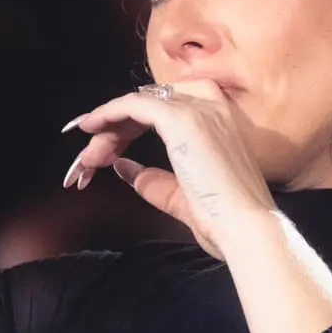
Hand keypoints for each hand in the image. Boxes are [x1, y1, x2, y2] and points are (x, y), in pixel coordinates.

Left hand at [59, 79, 276, 258]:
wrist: (245, 228)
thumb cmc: (223, 220)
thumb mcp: (180, 196)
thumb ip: (152, 180)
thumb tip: (123, 168)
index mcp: (217, 120)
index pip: (162, 110)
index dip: (127, 126)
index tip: (103, 148)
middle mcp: (210, 105)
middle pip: (146, 105)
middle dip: (112, 130)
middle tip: (88, 161)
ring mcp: (198, 109)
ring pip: (136, 105)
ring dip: (106, 129)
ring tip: (86, 158)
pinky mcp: (182, 119)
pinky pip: (133, 105)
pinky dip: (107, 113)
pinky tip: (89, 128)